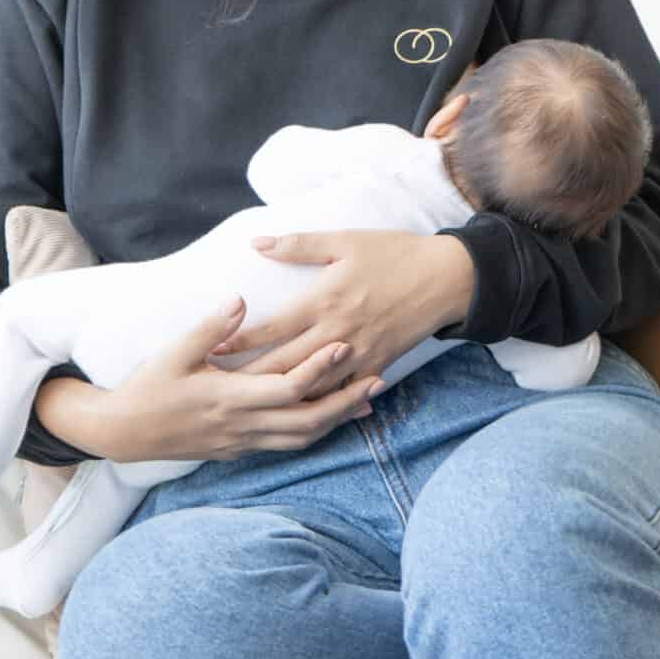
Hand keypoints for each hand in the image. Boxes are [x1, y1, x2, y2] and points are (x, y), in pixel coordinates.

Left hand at [210, 229, 467, 384]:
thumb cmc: (393, 253)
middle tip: (218, 391)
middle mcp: (338, 332)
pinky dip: (322, 406)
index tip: (213, 349)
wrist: (445, 278)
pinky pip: (344, 393)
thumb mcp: (345, 241)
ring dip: (280, 398)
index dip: (241, 341)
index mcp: (325, 300)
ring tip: (249, 407)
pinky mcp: (376, 365)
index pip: (273, 328)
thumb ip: (299, 244)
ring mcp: (358, 353)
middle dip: (250, 379)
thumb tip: (258, 242)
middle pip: (286, 365)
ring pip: (312, 387)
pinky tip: (299, 417)